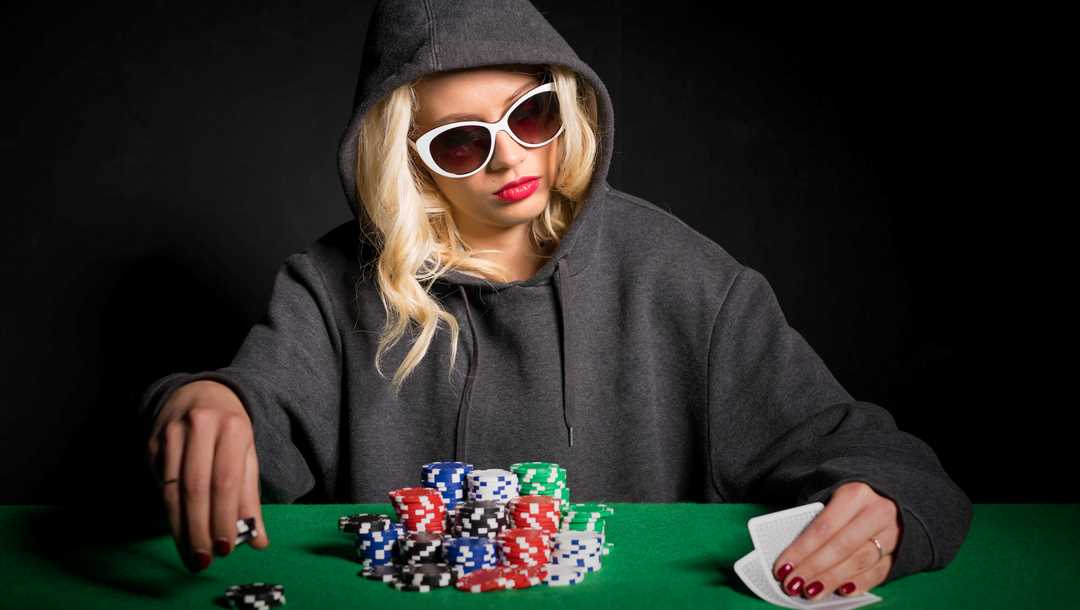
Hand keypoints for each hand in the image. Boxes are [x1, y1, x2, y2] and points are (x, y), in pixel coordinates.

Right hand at [146, 380, 269, 572]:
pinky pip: (159, 484)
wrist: (200, 393)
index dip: (224, 516)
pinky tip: (178, 530)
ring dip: (180, 528)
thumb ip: (251, 497)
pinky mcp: (151, 443)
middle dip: (199, 529)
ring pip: (171, 489)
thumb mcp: (247, 455)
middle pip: (196, 487)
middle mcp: (200, 426)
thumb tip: (259, 540)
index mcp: (233, 427)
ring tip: (191, 555)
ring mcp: (171, 433)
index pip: (226, 480)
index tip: (226, 548)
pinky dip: (169, 512)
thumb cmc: (230, 430)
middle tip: (204, 560)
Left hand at [773, 481, 901, 598]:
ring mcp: (892, 534)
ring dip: (833, 579)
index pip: (823, 527)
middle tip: (793, 584)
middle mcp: (877, 513)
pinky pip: (879, 572)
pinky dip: (859, 583)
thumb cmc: (849, 500)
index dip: (801, 550)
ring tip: (811, 591)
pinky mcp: (900, 552)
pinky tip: (842, 591)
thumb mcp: (831, 497)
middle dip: (814, 568)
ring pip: (860, 562)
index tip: (782, 567)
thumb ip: (814, 521)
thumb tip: (793, 554)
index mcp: (855, 494)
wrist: (890, 496)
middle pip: (841, 547)